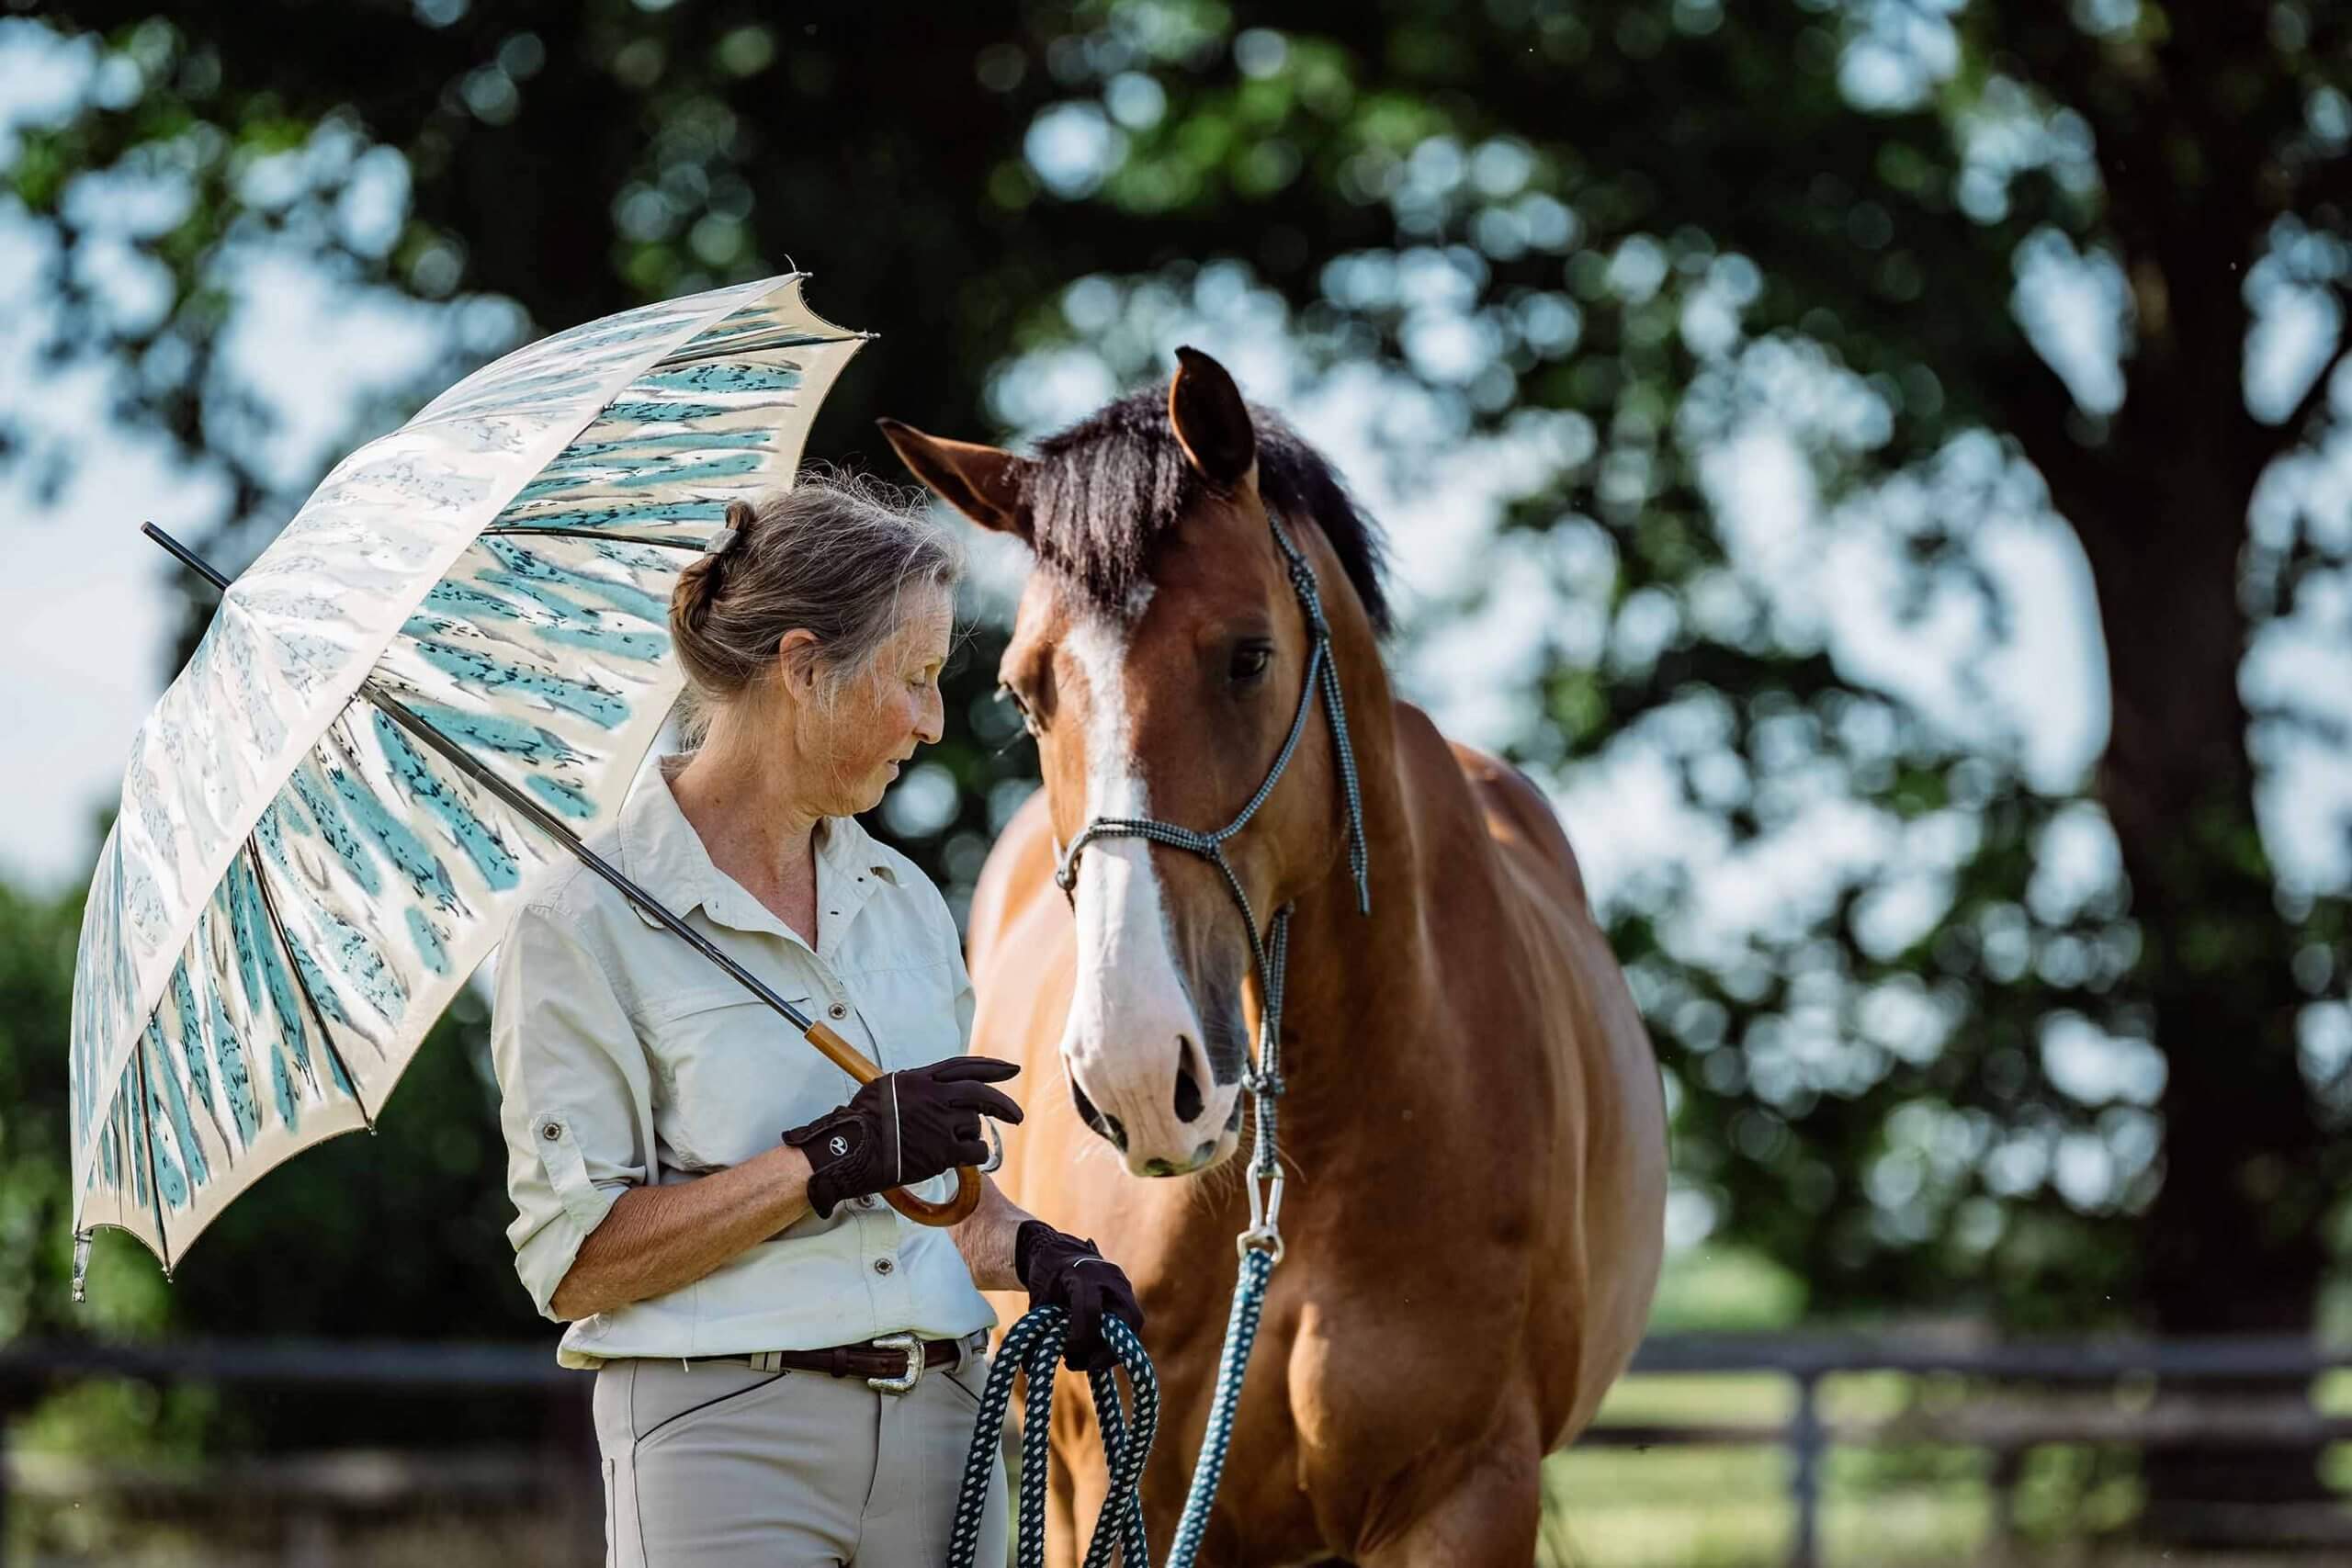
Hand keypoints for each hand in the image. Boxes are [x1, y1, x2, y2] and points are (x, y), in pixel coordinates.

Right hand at [782, 1056, 1022, 1217]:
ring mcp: (940, 1123)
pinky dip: (978, 1154)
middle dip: (1002, 1104)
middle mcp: (934, 1096)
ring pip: (974, 1125)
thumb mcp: (884, 1089)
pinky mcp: (943, 1151)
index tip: (1010, 1069)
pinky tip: (970, 1158)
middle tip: (1017, 1116)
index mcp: (920, 1079)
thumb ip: (912, 1085)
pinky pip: (975, 1150)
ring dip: (971, 1136)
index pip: (963, 1067)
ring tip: (955, 1145)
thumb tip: (927, 1086)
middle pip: (980, 1093)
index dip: (991, 1066)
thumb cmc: (859, 1122)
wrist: (851, 1149)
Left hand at [1016, 1221, 1144, 1373]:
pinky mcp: (1128, 1294)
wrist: (1060, 1251)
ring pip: (1133, 1324)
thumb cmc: (1047, 1277)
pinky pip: (1131, 1323)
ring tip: (1083, 1361)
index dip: (1080, 1338)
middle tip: (1085, 1365)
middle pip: (1125, 1320)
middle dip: (1108, 1351)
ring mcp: (1123, 1284)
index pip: (1091, 1311)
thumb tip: (1030, 1368)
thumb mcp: (1038, 1301)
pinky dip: (1116, 1342)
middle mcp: (1109, 1278)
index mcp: (1082, 1275)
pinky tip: (1093, 1352)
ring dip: (1113, 1350)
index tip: (1066, 1351)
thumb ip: (1039, 1330)